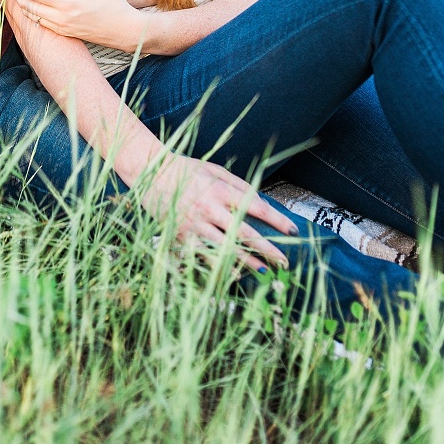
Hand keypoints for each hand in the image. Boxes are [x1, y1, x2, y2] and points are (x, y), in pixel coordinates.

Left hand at [7, 0, 142, 50]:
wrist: (125, 31)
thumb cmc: (114, 3)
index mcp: (67, 3)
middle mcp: (60, 18)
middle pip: (25, 4)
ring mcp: (60, 27)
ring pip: (29, 15)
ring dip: (16, 0)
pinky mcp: (62, 33)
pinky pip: (37, 21)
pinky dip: (27, 10)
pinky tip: (24, 0)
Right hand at [145, 153, 298, 270]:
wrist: (150, 173)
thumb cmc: (186, 169)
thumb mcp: (216, 169)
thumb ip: (240, 185)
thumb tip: (263, 202)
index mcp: (220, 190)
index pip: (256, 208)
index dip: (277, 220)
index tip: (293, 230)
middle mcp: (209, 209)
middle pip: (244, 234)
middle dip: (267, 249)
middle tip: (284, 261)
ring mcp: (193, 225)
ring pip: (225, 249)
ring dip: (247, 262)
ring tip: (264, 272)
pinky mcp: (179, 236)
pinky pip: (202, 256)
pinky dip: (219, 267)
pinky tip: (233, 274)